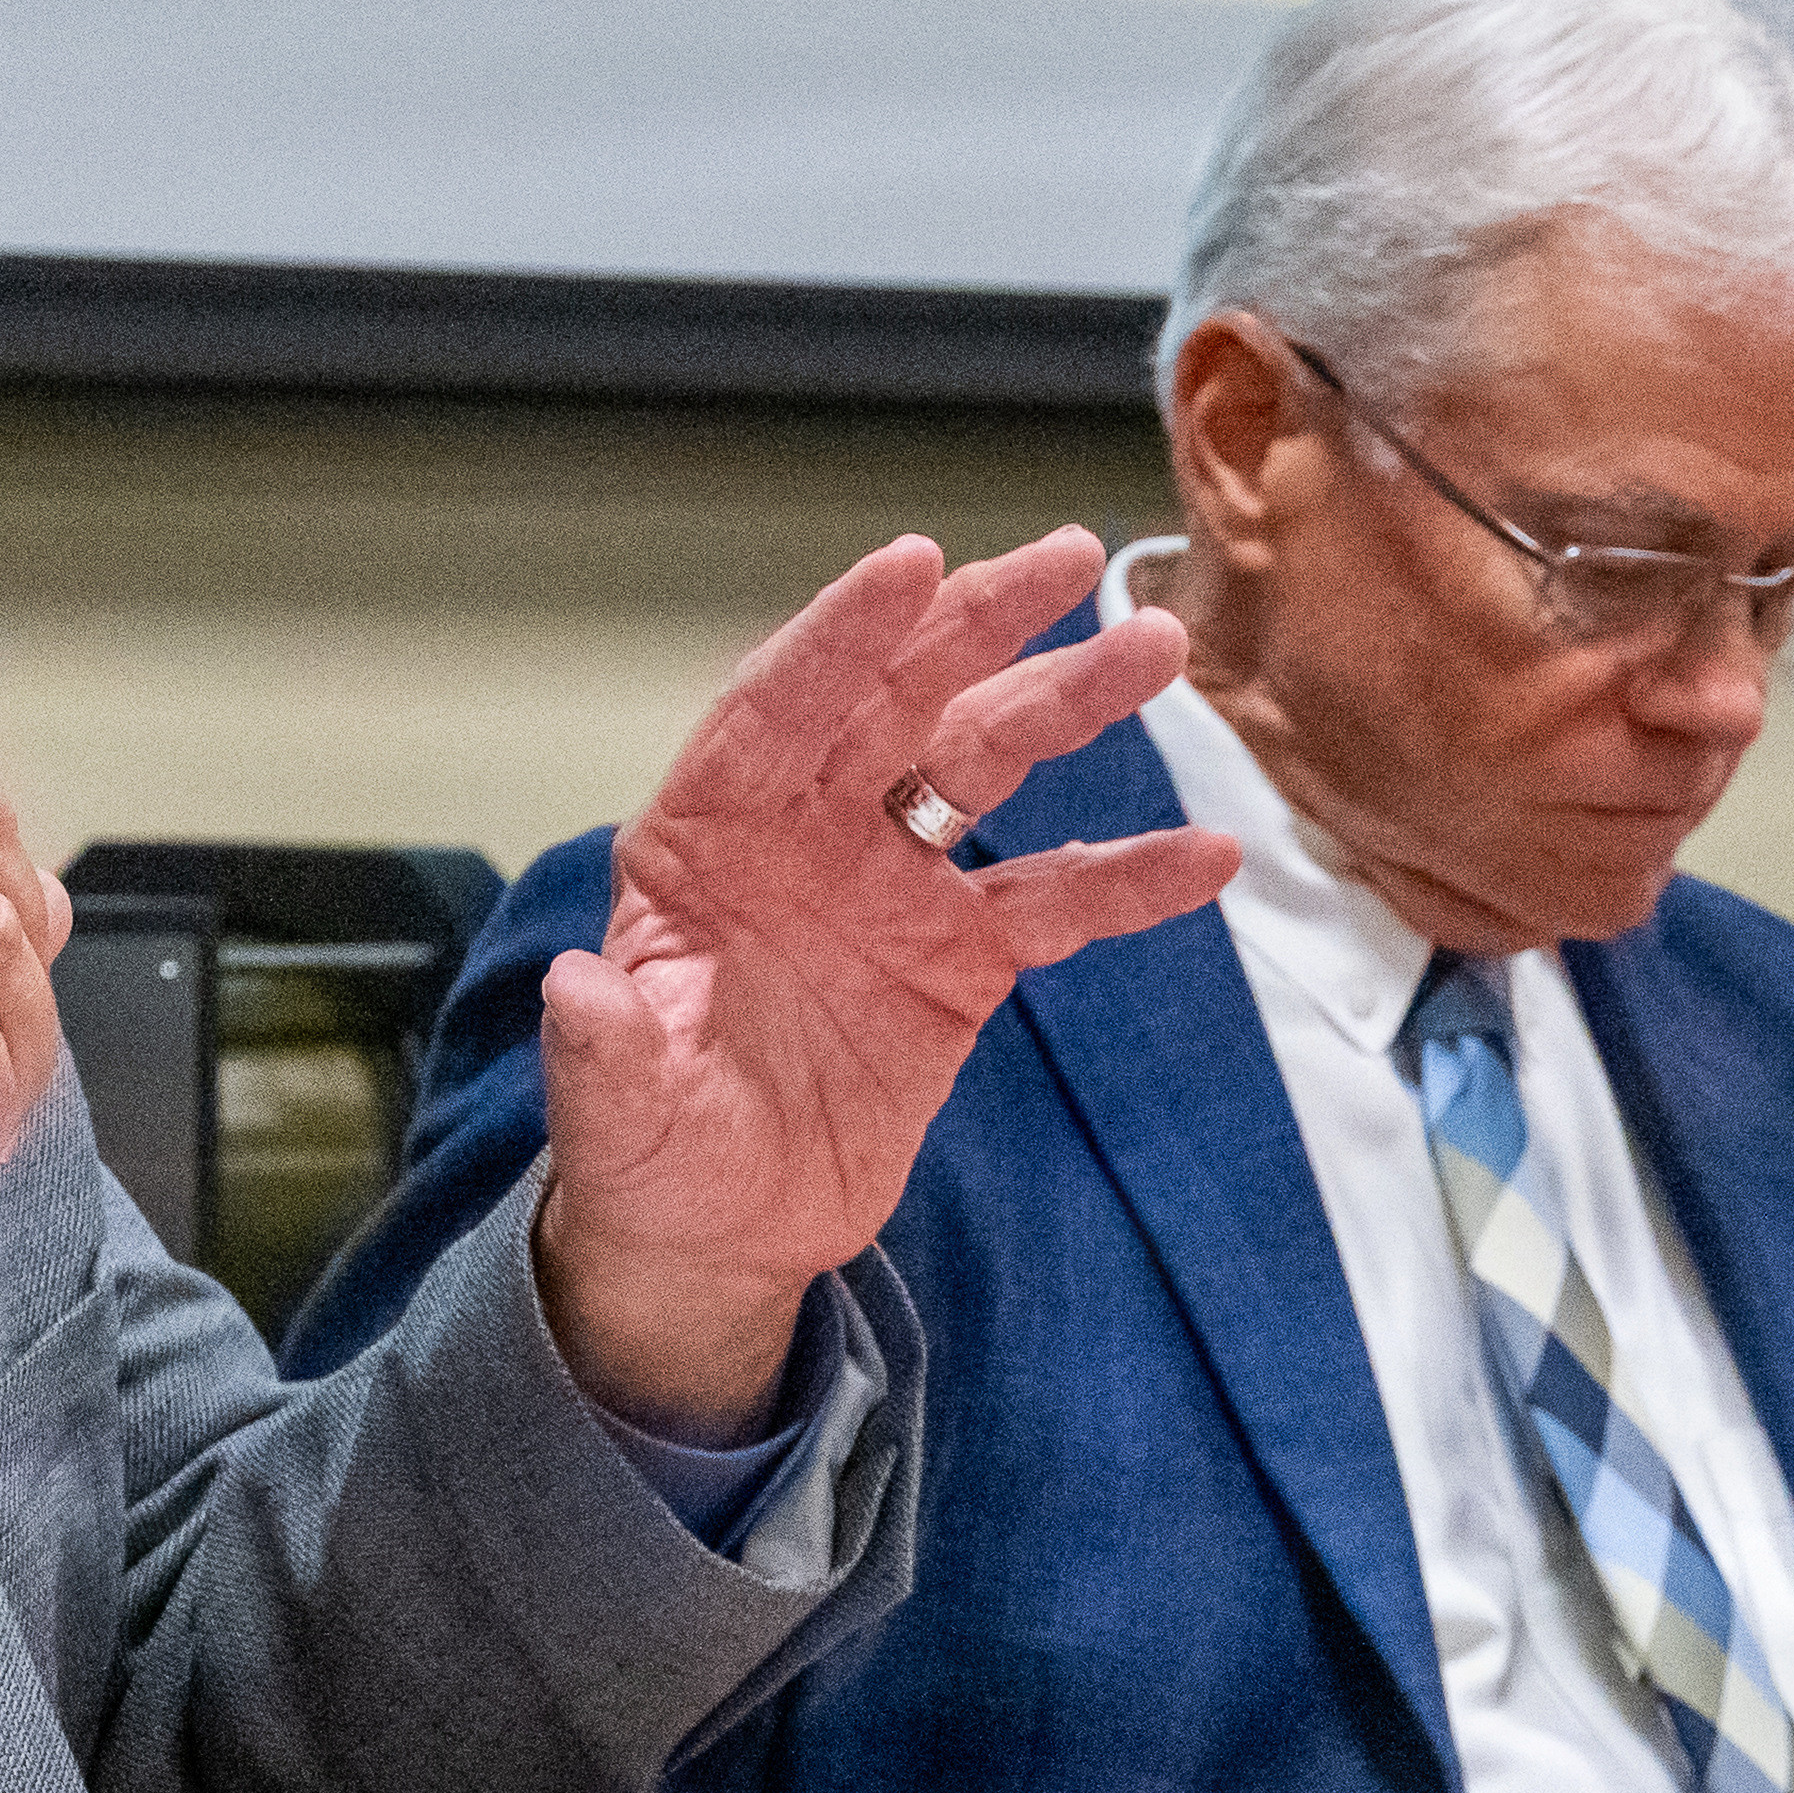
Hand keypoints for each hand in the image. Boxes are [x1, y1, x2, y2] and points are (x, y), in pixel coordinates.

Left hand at [532, 524, 1234, 1435]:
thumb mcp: (616, 1113)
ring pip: (985, 769)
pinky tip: (1210, 856)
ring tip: (1158, 650)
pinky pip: (1055, 901)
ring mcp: (891, 886)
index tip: (911, 564)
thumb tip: (582, 988)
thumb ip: (609, 1049)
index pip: (770, 713)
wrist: (724, 1236)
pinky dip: (1129, 879)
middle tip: (1066, 557)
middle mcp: (801, 833)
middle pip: (894, 704)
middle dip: (977, 627)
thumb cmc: (649, 1156)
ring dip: (1068, 705)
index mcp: (703, 841)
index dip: (839, 638)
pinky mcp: (961, 957)